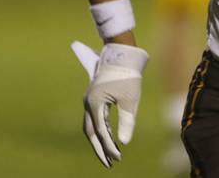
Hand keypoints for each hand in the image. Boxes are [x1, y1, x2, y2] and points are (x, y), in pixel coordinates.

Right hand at [71, 41, 148, 167]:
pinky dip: (100, 131)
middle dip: (99, 149)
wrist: (122, 55)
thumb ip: (127, 120)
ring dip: (99, 141)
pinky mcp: (94, 99)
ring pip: (90, 126)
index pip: (100, 131)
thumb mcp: (130, 98)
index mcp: (95, 103)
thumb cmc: (128, 76)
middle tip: (109, 164)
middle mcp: (88, 103)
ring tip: (110, 155)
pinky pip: (94, 119)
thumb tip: (124, 142)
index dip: (108, 146)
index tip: (117, 158)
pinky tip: (108, 139)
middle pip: (90, 132)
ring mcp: (89, 101)